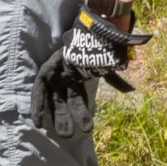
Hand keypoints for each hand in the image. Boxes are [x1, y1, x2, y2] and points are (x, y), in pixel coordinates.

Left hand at [33, 7, 148, 133]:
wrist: (98, 28)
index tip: (87, 130)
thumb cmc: (102, 45)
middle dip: (66, 118)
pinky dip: (38, 102)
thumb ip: (115, 80)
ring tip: (61, 133)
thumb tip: (131, 92)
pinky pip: (40, 86)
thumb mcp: (109, 65)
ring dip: (55, 114)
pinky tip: (35, 118)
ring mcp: (58, 71)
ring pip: (54, 97)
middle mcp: (66, 76)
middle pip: (64, 101)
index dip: (80, 113)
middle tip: (68, 137)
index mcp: (79, 76)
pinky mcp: (51, 66)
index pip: (78, 99)